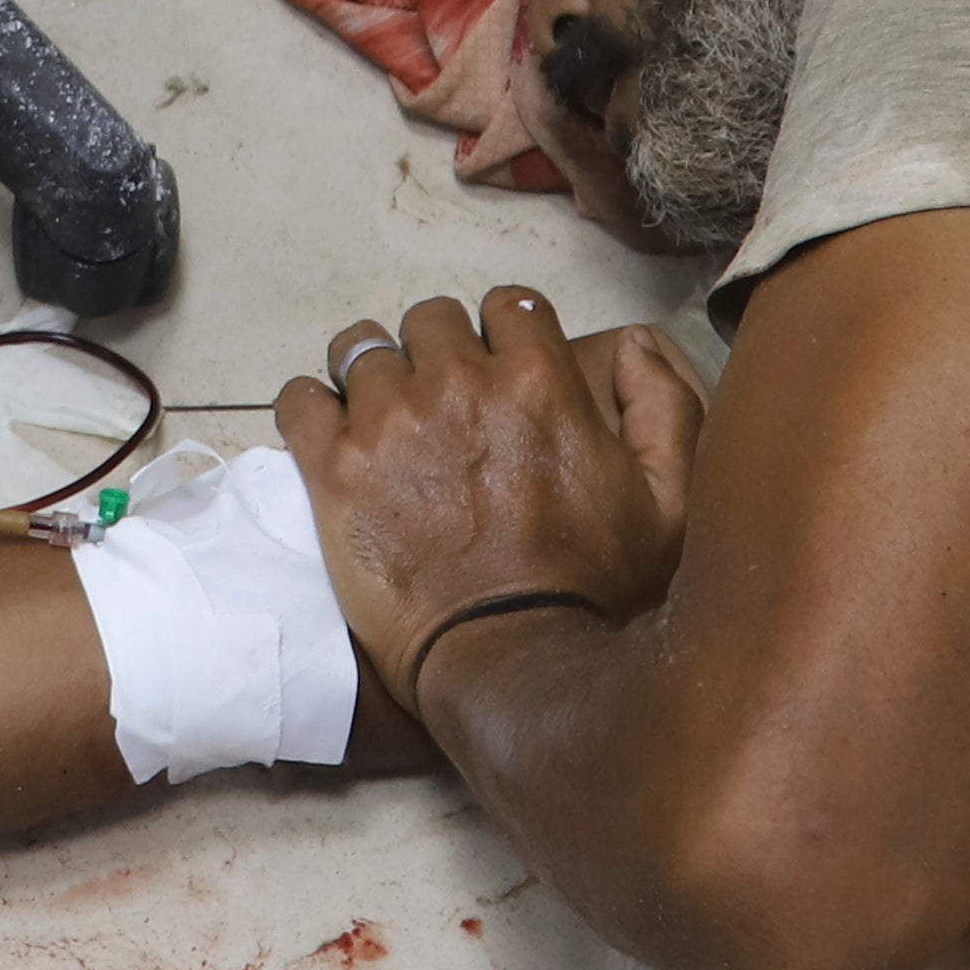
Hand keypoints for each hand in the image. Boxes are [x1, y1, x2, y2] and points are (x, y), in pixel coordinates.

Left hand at [274, 291, 700, 700]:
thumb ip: (665, 408)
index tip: (497, 376)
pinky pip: (299, 398)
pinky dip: (311, 410)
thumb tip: (636, 347)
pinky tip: (330, 441)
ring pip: (361, 349)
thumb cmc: (592, 592)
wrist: (511, 664)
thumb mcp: (669, 503)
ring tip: (382, 423)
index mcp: (538, 379)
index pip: (508, 306)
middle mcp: (459, 383)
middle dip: (438, 354)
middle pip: (431, 320)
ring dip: (373, 378)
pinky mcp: (333, 467)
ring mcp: (389, 421)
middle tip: (443, 409)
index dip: (502, 338)